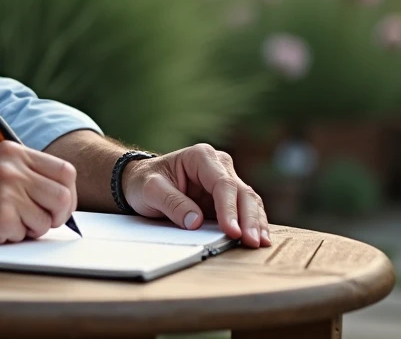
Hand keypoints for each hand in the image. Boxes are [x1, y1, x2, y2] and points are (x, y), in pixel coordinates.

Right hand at [0, 142, 78, 244]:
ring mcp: (7, 191)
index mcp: (13, 152)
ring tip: (7, 222)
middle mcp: (13, 168)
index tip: (57, 206)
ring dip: (31, 229)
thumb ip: (25, 172)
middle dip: (57, 215)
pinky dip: (12, 237)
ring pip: (46, 220)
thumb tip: (62, 194)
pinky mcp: (0, 216)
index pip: (65, 171)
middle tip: (40, 222)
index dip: (67, 194)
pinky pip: (25, 235)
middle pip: (63, 196)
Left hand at [120, 143, 270, 247]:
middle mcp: (219, 165)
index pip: (222, 183)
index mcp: (201, 156)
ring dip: (256, 223)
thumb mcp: (150, 190)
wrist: (140, 182)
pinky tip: (260, 238)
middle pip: (241, 192)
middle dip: (249, 218)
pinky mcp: (227, 199)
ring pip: (249, 201)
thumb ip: (172, 203)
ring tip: (259, 243)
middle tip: (251, 241)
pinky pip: (246, 210)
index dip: (229, 209)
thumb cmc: (144, 182)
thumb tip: (195, 222)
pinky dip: (254, 224)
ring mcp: (226, 181)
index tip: (232, 231)